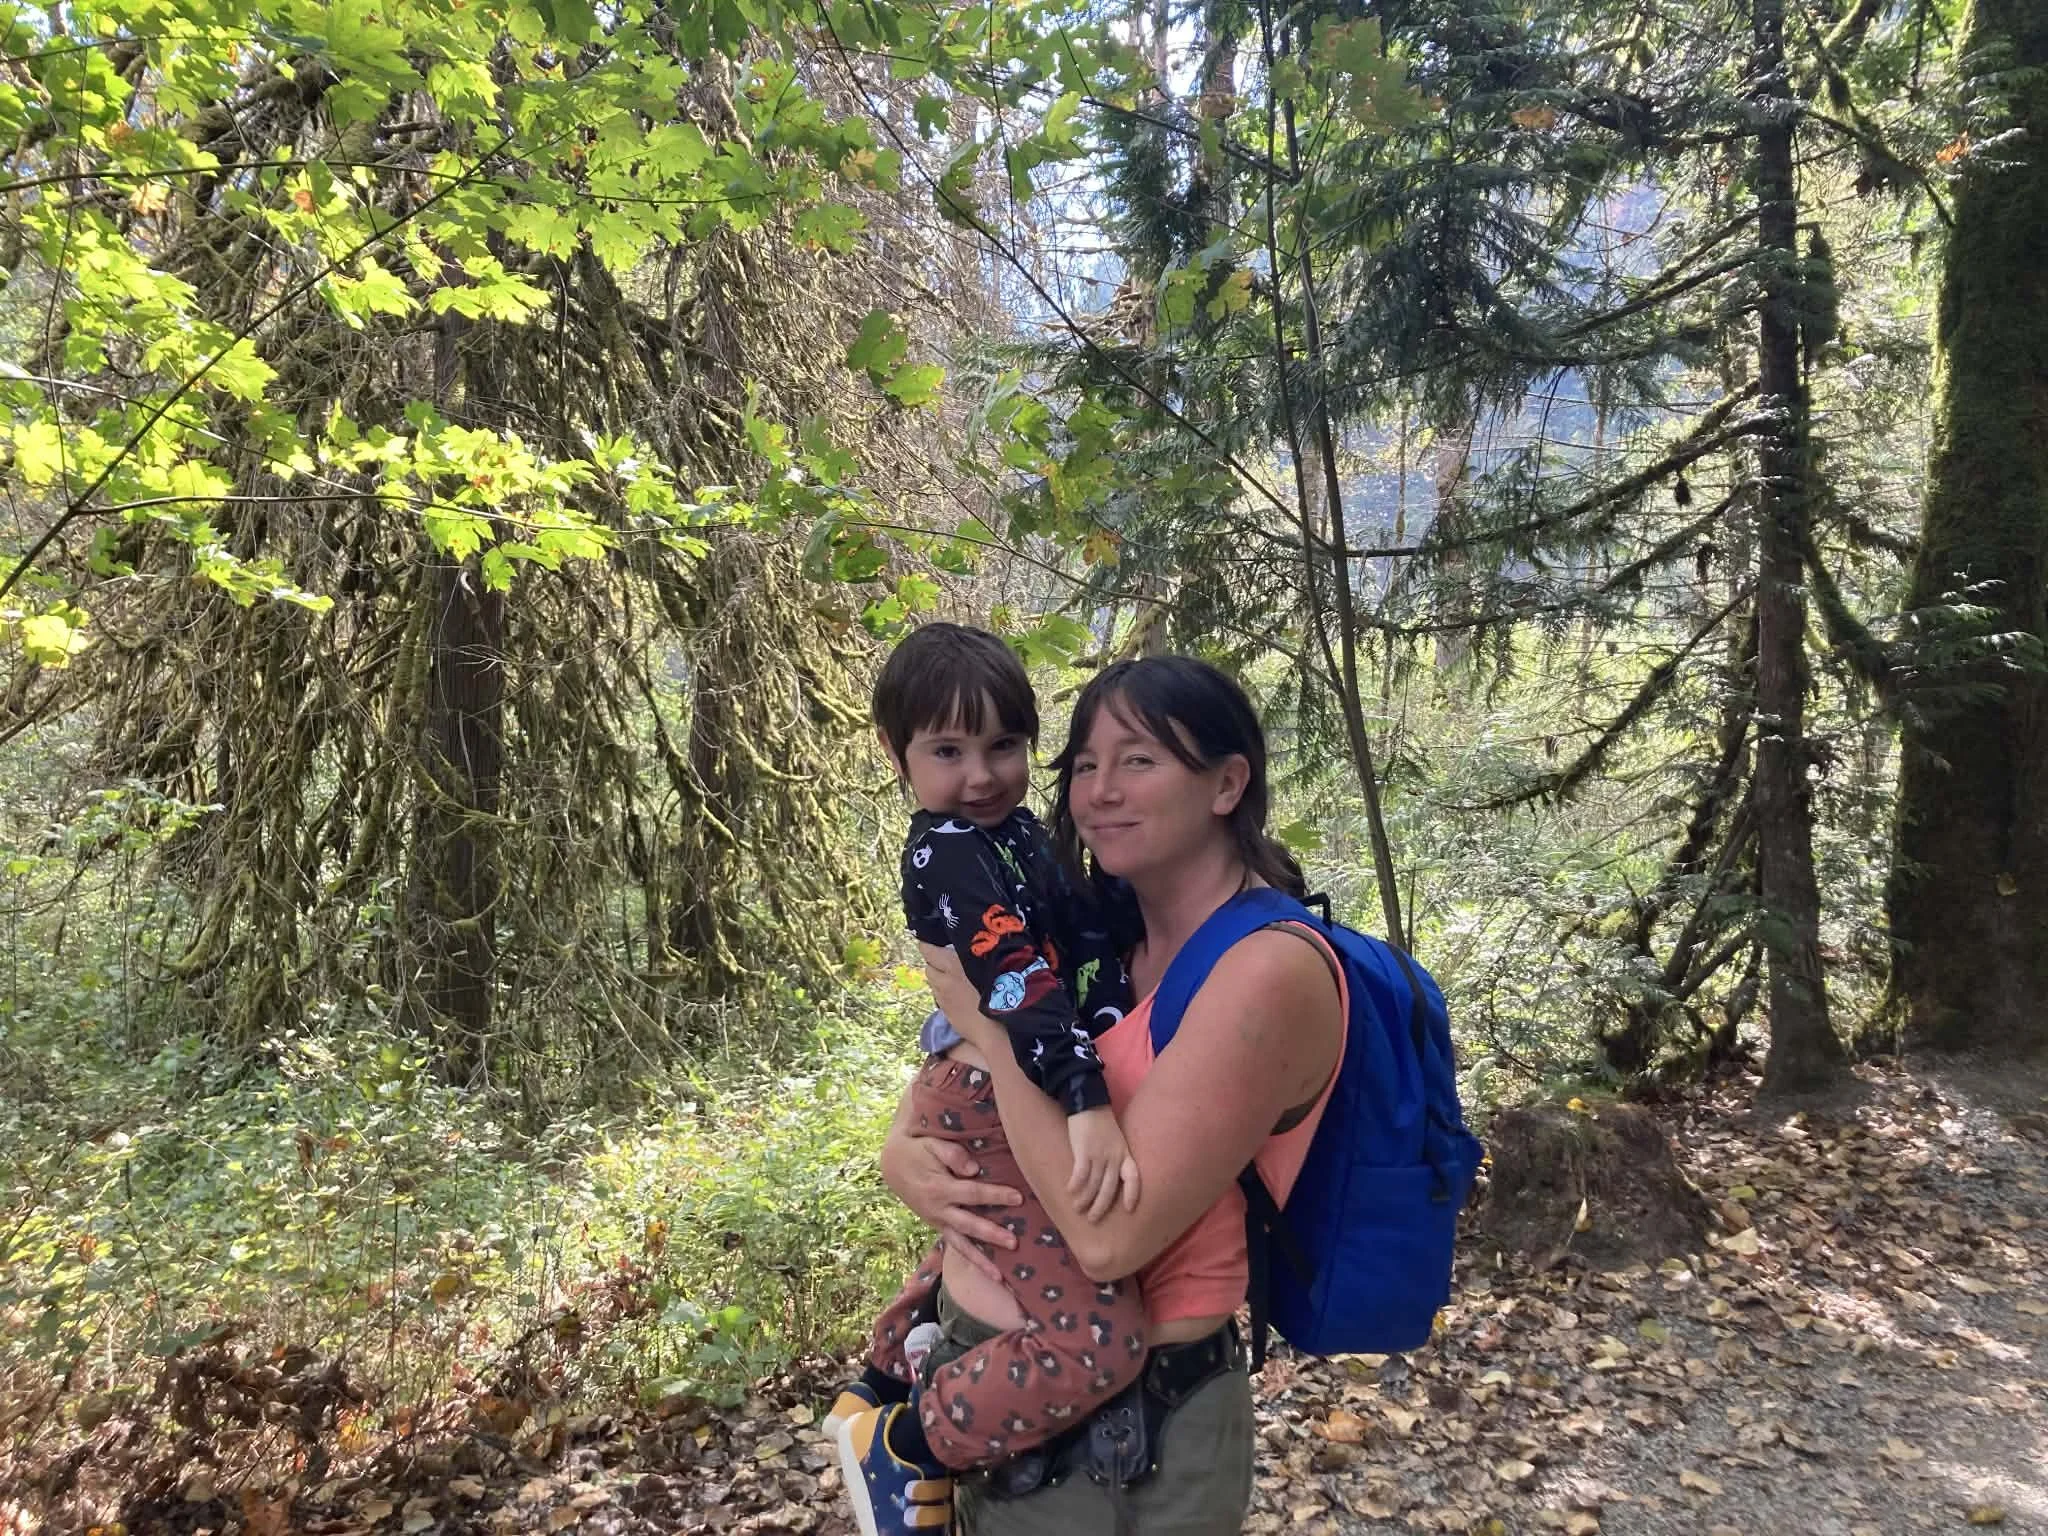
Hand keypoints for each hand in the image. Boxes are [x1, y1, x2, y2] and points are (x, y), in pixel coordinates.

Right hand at [880, 1117, 1021, 1285]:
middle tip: (1014, 1243)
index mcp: (938, 1188)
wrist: (892, 1163)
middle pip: (969, 1225)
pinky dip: (969, 1257)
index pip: (973, 1193)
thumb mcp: (931, 1143)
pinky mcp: (937, 1225)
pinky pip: (955, 1244)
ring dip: (980, 1260)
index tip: (1019, 1198)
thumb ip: (952, 1154)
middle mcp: (938, 1210)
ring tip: (999, 1277)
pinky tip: (987, 1270)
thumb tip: (974, 1170)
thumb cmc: (918, 1148)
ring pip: (960, 1244)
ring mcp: (937, 1221)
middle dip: (991, 1235)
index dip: (996, 1195)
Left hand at [918, 943, 1001, 1053]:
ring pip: (933, 981)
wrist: (996, 1030)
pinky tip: (959, 994)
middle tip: (949, 960)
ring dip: (939, 978)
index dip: (930, 944)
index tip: (937, 941)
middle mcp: (943, 980)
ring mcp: (942, 997)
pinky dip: (944, 992)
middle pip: (928, 966)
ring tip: (956, 978)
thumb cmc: (1000, 994)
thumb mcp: (986, 968)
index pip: (928, 950)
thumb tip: (961, 949)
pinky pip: (939, 995)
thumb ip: (970, 957)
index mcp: (953, 966)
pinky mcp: (945, 1011)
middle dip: (935, 962)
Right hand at [1066, 1105, 1140, 1221]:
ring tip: (1078, 1209)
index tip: (1130, 1209)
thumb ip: (1115, 1158)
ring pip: (1094, 1184)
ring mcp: (1099, 1154)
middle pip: (1109, 1188)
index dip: (1133, 1194)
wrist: (1089, 1103)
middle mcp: (1114, 1157)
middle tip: (1093, 1219)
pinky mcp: (1084, 1150)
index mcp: (1124, 1154)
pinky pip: (1081, 1173)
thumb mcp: (1116, 1141)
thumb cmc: (1101, 1124)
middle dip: (1101, 1206)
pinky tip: (1070, 1191)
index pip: (1134, 1177)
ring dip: (1085, 1199)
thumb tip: (1108, 1180)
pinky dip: (1076, 1184)